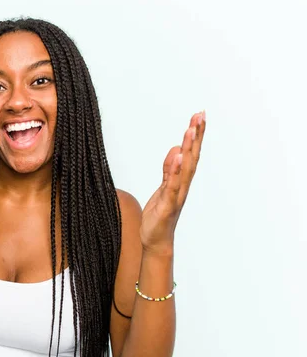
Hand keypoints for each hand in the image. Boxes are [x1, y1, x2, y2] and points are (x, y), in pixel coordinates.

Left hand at [140, 111, 205, 252]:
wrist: (155, 240)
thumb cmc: (159, 215)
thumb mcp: (163, 188)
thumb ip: (169, 170)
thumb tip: (176, 150)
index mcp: (181, 180)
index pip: (191, 154)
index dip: (196, 136)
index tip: (199, 116)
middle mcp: (183, 186)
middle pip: (192, 157)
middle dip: (196, 136)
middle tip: (200, 115)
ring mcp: (176, 195)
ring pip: (185, 169)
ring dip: (188, 149)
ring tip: (191, 130)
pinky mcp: (167, 205)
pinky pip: (172, 186)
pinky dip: (174, 171)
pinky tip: (177, 156)